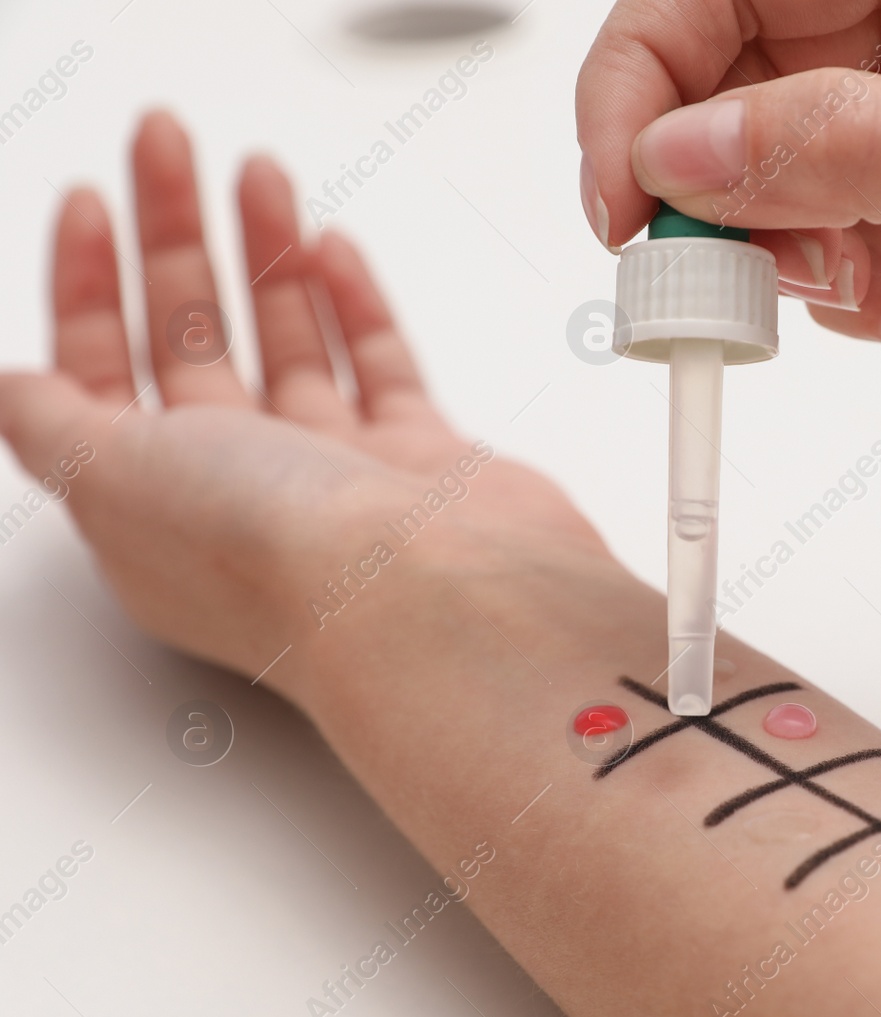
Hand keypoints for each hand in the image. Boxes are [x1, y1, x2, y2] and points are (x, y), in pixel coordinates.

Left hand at [0, 111, 604, 685]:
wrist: (433, 602)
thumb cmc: (278, 557)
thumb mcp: (109, 476)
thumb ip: (52, 423)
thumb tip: (14, 386)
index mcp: (150, 508)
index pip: (97, 377)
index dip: (83, 287)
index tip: (89, 203)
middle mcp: (241, 495)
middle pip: (190, 341)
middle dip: (171, 236)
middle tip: (169, 146)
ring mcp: (338, 478)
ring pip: (285, 341)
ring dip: (262, 251)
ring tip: (257, 173)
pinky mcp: (421, 464)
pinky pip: (377, 366)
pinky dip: (351, 304)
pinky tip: (331, 249)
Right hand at [576, 0, 880, 432]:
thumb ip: (858, 153)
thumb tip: (682, 152)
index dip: (646, 85)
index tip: (630, 211)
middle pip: (746, 72)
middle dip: (718, 192)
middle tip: (732, 299)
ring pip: (800, 157)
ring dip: (802, 254)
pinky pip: (874, 217)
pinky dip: (873, 284)